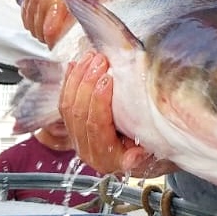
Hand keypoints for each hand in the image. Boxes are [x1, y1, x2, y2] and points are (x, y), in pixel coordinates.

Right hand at [22, 0, 115, 46]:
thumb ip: (107, 3)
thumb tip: (114, 20)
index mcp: (59, 2)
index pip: (52, 36)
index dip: (61, 45)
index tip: (70, 47)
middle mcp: (42, 3)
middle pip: (42, 36)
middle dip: (53, 41)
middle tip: (66, 40)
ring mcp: (32, 0)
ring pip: (33, 29)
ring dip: (43, 34)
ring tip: (58, 31)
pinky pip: (26, 19)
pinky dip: (34, 24)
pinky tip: (46, 21)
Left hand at [60, 53, 176, 177]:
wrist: (143, 153)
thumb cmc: (150, 148)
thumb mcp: (152, 152)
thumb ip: (141, 155)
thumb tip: (134, 156)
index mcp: (106, 158)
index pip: (96, 126)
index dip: (99, 101)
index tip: (108, 79)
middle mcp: (87, 149)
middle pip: (78, 113)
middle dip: (88, 83)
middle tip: (100, 61)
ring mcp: (77, 137)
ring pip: (67, 106)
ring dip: (78, 78)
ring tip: (91, 57)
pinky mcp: (72, 125)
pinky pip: (64, 102)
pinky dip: (69, 81)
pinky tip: (74, 65)